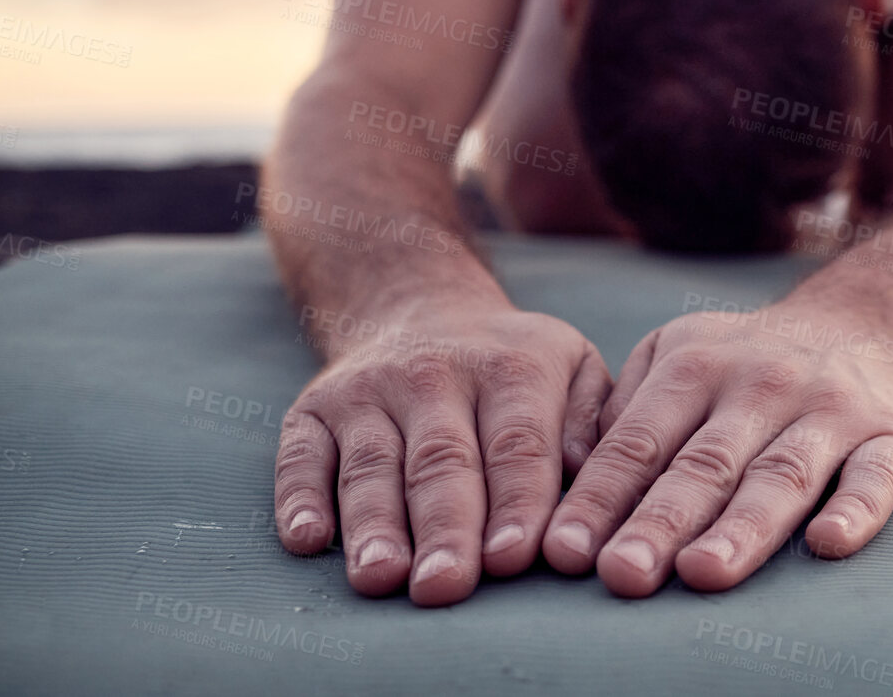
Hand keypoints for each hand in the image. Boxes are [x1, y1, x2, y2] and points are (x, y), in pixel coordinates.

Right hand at [274, 308, 609, 605]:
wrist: (420, 306)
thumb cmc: (515, 365)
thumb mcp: (573, 367)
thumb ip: (591, 420)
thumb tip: (592, 472)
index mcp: (511, 369)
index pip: (517, 445)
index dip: (515, 502)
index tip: (514, 560)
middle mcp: (435, 375)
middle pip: (441, 461)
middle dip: (445, 528)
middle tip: (446, 586)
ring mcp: (367, 392)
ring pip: (371, 465)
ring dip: (374, 524)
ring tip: (381, 578)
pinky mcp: (313, 411)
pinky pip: (301, 456)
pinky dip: (300, 498)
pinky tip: (308, 541)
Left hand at [541, 307, 892, 596]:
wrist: (866, 323)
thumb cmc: (745, 361)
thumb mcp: (675, 353)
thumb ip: (624, 410)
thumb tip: (569, 476)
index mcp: (697, 365)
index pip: (640, 441)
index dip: (600, 497)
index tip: (564, 552)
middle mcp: (763, 384)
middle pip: (706, 464)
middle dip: (661, 522)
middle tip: (622, 575)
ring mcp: (830, 409)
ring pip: (782, 475)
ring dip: (744, 526)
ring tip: (704, 572)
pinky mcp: (892, 434)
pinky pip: (877, 475)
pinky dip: (857, 509)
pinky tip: (831, 543)